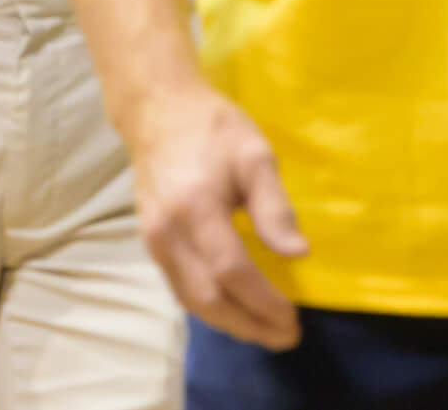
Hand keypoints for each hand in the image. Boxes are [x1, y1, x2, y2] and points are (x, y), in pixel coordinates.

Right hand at [130, 84, 306, 349]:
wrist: (157, 110)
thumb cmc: (212, 128)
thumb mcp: (254, 156)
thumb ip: (274, 207)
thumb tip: (297, 254)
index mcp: (196, 208)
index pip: (231, 272)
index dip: (264, 303)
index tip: (294, 318)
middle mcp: (167, 231)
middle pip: (207, 298)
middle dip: (249, 325)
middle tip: (286, 337)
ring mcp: (153, 238)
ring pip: (189, 299)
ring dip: (228, 323)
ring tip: (263, 331)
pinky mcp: (149, 240)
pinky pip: (177, 286)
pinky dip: (207, 307)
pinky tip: (233, 308)